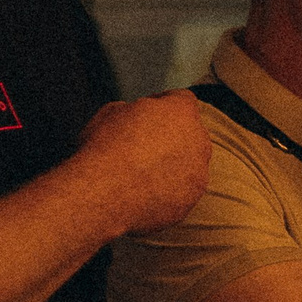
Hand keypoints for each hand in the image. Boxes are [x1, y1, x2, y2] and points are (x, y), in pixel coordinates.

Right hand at [79, 91, 212, 238]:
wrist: (102, 194)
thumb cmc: (104, 148)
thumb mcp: (112, 112)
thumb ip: (136, 110)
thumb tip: (136, 117)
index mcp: (182, 112)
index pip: (181, 99)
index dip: (162, 104)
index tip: (146, 113)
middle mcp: (198, 140)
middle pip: (190, 133)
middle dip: (171, 136)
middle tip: (142, 146)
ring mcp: (197, 174)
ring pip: (188, 165)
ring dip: (171, 166)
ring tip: (139, 174)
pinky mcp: (188, 201)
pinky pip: (180, 192)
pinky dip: (166, 193)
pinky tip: (141, 194)